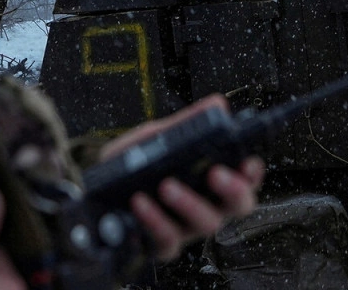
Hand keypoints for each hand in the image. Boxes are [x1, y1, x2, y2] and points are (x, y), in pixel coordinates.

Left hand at [98, 95, 265, 261]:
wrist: (94, 195)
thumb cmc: (132, 165)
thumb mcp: (156, 138)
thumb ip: (185, 124)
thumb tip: (217, 104)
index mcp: (212, 178)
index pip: (247, 177)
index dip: (253, 172)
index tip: (247, 161)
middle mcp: (207, 204)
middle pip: (239, 206)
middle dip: (233, 190)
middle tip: (215, 173)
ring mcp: (187, 227)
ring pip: (207, 224)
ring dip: (189, 202)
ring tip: (167, 184)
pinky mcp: (162, 245)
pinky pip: (168, 239)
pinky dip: (155, 219)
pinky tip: (140, 201)